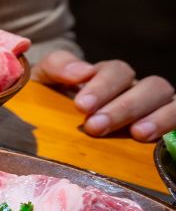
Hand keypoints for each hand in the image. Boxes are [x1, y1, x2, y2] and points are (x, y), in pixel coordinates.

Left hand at [34, 50, 175, 140]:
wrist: (51, 122)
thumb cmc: (51, 99)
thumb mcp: (46, 78)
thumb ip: (58, 66)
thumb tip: (82, 72)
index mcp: (110, 77)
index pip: (118, 72)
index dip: (103, 86)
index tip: (82, 106)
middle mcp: (138, 91)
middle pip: (152, 87)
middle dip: (125, 106)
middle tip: (96, 126)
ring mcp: (156, 111)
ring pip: (173, 103)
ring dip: (160, 117)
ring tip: (138, 134)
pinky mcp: (164, 132)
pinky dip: (174, 131)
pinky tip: (159, 144)